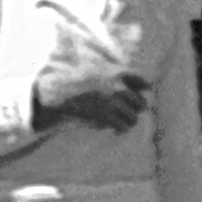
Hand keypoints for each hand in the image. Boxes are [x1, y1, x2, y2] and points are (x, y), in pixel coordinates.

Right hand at [34, 61, 149, 131]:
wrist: (57, 93)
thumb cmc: (75, 82)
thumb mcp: (97, 70)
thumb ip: (113, 76)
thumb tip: (134, 85)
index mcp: (117, 73)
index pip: (143, 81)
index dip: (144, 89)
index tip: (142, 93)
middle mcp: (118, 87)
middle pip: (141, 102)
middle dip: (137, 109)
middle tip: (131, 113)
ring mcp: (113, 102)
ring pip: (133, 117)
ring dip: (129, 121)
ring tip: (123, 124)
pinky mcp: (106, 116)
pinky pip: (122, 126)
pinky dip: (120, 129)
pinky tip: (115, 130)